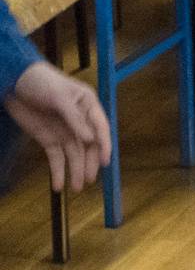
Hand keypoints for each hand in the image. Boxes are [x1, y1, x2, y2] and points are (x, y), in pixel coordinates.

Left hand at [4, 61, 111, 190]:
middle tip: (89, 180)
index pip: (100, 128)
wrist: (14, 82)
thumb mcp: (59, 97)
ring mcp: (64, 131)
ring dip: (75, 171)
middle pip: (88, 146)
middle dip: (89, 163)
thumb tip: (91, 141)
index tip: (105, 162)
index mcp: (88, 106)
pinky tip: (58, 186)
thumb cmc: (41, 82)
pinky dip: (57, 172)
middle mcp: (80, 121)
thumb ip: (75, 119)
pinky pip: (56, 158)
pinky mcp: (49, 139)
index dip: (105, 145)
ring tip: (76, 188)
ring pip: (74, 155)